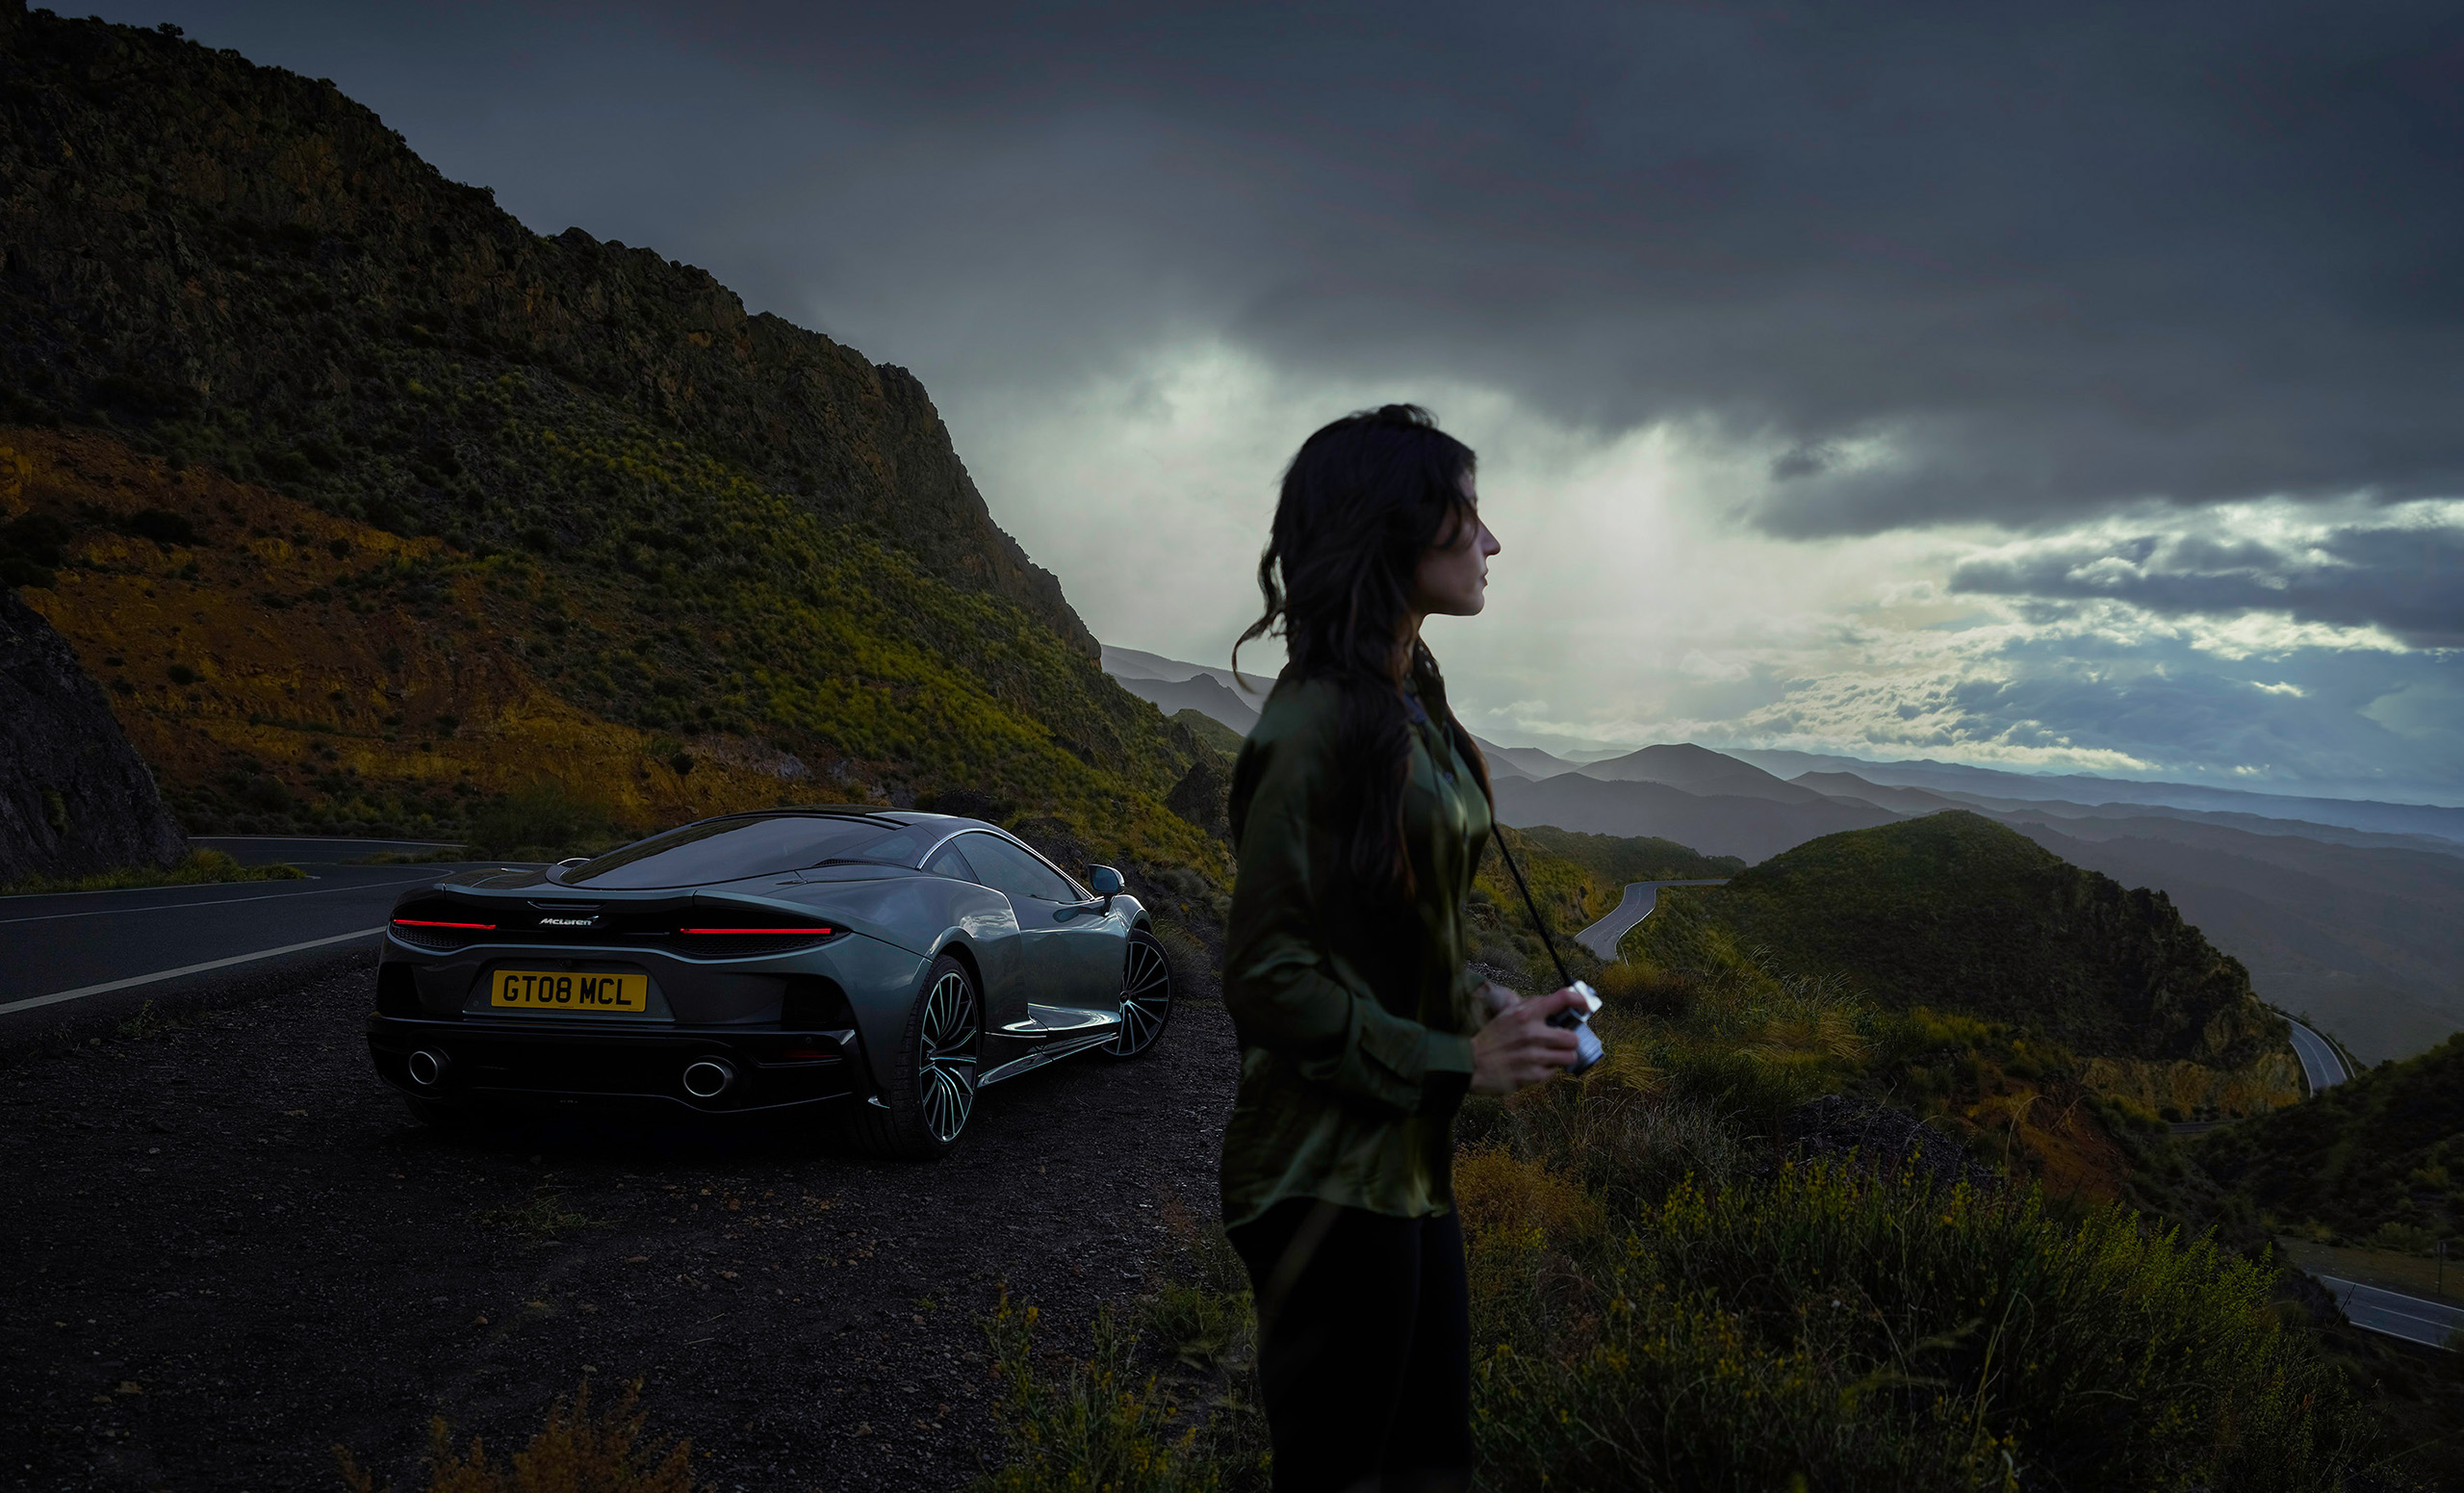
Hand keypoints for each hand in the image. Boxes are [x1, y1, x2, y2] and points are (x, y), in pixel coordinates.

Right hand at [1470, 986, 1584, 1094]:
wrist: (1470, 1064)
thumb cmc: (1491, 1038)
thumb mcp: (1508, 1014)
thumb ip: (1532, 1007)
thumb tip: (1559, 1003)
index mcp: (1526, 1014)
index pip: (1563, 998)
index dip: (1580, 1001)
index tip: (1585, 1006)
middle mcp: (1533, 1033)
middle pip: (1573, 1037)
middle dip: (1568, 1040)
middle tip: (1560, 1041)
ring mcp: (1535, 1056)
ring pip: (1570, 1056)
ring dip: (1562, 1056)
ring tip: (1550, 1054)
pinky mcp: (1534, 1075)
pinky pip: (1555, 1071)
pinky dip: (1548, 1069)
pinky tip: (1534, 1065)